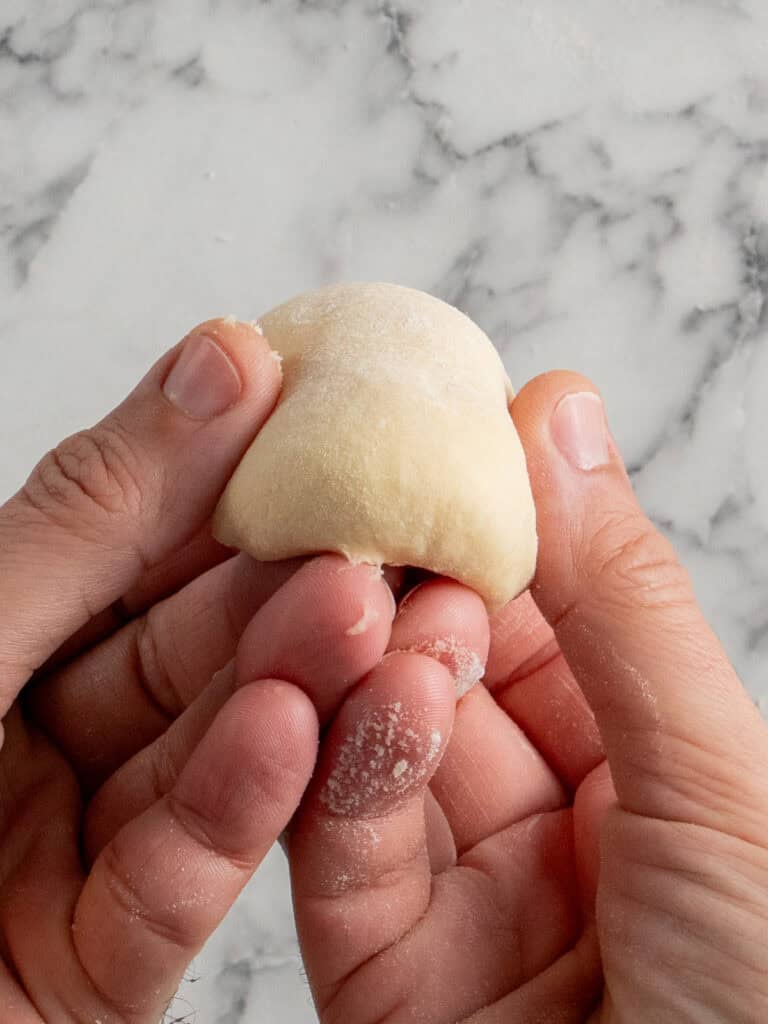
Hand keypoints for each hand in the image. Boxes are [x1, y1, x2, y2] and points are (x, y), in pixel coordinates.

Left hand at [0, 320, 397, 1021]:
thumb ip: (95, 509)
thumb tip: (225, 359)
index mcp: (0, 643)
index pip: (138, 552)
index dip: (233, 488)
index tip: (326, 429)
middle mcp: (37, 741)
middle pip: (187, 659)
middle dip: (283, 599)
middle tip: (372, 542)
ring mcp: (72, 855)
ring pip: (200, 765)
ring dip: (284, 695)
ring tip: (358, 624)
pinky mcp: (97, 968)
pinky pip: (170, 890)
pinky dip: (230, 815)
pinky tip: (282, 737)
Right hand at [289, 371, 767, 1022]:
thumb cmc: (764, 997)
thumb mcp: (715, 775)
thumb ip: (619, 597)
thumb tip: (555, 409)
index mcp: (640, 761)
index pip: (538, 613)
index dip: (485, 526)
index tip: (426, 437)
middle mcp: (545, 820)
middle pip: (442, 675)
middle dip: (404, 590)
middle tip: (364, 506)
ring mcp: (458, 894)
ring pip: (374, 751)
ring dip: (361, 674)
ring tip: (364, 600)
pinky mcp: (381, 975)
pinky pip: (338, 854)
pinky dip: (334, 778)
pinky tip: (347, 712)